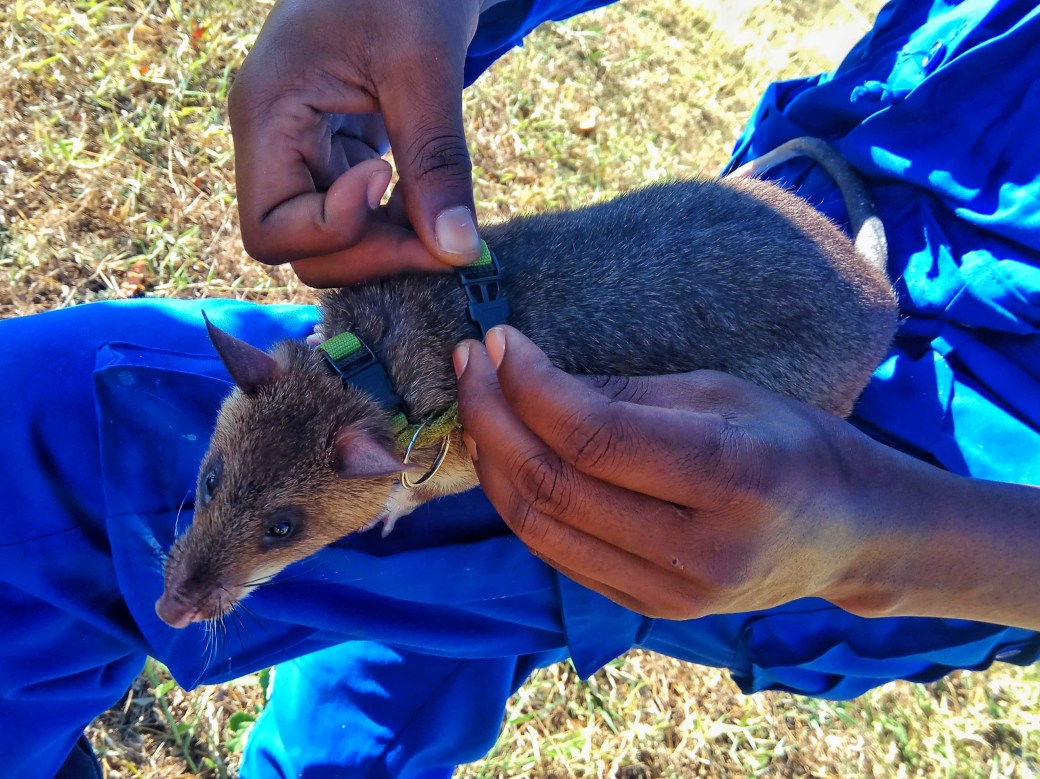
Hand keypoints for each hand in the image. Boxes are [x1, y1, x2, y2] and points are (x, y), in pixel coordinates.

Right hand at [229, 0, 484, 286]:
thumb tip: (458, 251)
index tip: (389, 179)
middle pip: (299, 249)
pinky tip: (435, 207)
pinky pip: (357, 220)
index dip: (334, 231)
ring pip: (330, 244)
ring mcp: (302, 153)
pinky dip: (397, 229)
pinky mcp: (335, 156)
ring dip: (387, 249)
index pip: (269, 231)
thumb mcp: (423, 65)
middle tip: (442, 237)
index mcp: (266, 114)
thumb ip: (436, 160)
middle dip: (370, 255)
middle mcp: (273, 144)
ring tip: (443, 222)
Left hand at [453, 326, 1039, 627]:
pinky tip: (506, 455)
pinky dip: (519, 502)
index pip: (594, 437)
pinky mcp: (648, 608)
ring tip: (477, 404)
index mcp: (731, 479)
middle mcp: (697, 550)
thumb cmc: (793, 443)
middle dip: (492, 417)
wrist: (848, 534)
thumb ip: (622, 393)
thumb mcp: (721, 393)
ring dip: (492, 462)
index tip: (500, 341)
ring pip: (539, 528)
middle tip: (470, 363)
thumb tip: (526, 374)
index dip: (530, 385)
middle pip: (553, 486)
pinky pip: (555, 554)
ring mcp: (669, 592)